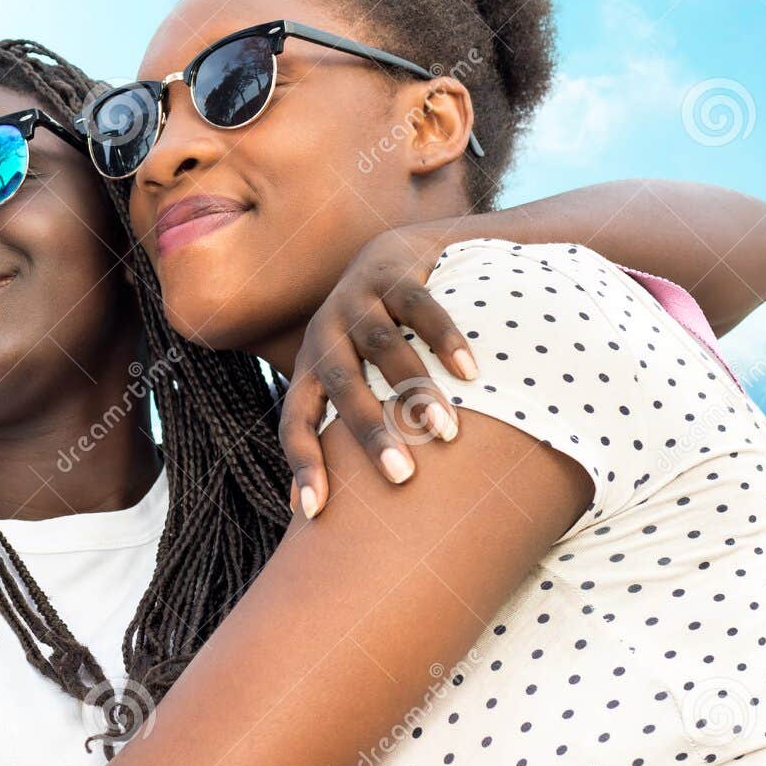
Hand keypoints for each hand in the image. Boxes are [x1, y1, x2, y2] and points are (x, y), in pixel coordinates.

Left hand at [279, 227, 480, 518]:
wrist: (391, 252)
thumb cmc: (370, 339)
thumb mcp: (350, 377)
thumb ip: (342, 427)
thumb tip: (322, 510)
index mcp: (309, 367)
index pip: (294, 420)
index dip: (301, 464)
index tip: (315, 512)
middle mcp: (325, 333)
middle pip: (341, 385)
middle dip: (369, 432)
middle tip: (401, 476)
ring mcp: (357, 299)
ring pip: (381, 345)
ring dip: (413, 389)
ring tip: (447, 432)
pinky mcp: (394, 273)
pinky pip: (420, 306)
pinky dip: (444, 339)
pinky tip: (471, 372)